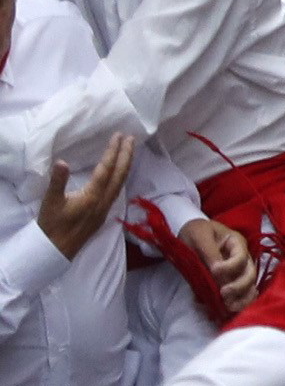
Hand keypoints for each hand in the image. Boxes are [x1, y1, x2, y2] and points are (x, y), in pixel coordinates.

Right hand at [35, 133, 129, 258]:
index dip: (113, 151)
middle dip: (126, 155)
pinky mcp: (103, 214)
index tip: (119, 136)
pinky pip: (117, 190)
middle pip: (120, 174)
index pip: (107, 169)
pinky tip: (120, 174)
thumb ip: (57, 182)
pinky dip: (121, 177)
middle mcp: (103, 201)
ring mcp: (105, 208)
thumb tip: (62, 162)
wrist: (55, 250)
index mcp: (92, 196)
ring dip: (126, 165)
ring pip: (120, 183)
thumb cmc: (51, 225)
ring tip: (129, 151)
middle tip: (131, 138)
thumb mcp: (50, 202)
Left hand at [174, 217, 255, 308]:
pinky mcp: (231, 282)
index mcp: (237, 243)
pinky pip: (242, 294)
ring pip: (250, 286)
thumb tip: (217, 272)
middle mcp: (243, 258)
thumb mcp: (199, 236)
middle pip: (250, 274)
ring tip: (229, 307)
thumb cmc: (195, 232)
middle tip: (223, 294)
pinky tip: (229, 310)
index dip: (230, 266)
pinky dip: (239, 302)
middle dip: (239, 286)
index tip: (214, 271)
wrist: (191, 235)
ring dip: (242, 298)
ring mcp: (238, 271)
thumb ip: (209, 253)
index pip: (241, 257)